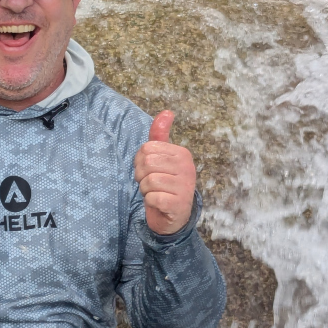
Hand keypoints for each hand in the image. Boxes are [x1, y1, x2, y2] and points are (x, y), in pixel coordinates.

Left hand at [133, 110, 196, 235]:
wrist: (173, 216)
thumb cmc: (165, 183)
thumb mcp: (162, 157)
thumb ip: (160, 135)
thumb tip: (167, 112)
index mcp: (182, 154)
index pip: (146, 149)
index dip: (140, 161)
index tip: (149, 170)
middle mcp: (187, 168)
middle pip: (146, 163)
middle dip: (141, 176)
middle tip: (150, 183)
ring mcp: (185, 187)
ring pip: (148, 181)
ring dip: (146, 190)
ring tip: (156, 193)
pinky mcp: (179, 204)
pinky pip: (153, 197)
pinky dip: (151, 202)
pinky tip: (159, 203)